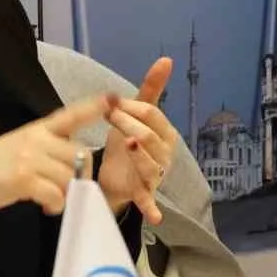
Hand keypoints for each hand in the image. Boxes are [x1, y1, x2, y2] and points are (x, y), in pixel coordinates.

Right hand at [0, 94, 119, 219]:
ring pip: (70, 176)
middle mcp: (36, 139)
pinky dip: (56, 205)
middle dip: (80, 175)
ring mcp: (30, 158)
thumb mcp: (20, 146)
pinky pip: (56, 194)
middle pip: (81, 155)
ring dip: (67, 193)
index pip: (70, 114)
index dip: (93, 107)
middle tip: (68, 189)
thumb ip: (46, 149)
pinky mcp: (24, 178)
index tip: (113, 98)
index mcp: (37, 129)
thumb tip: (74, 167)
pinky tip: (46, 207)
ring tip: (53, 200)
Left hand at [97, 57, 179, 224]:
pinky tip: (155, 217)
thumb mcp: (137, 114)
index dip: (130, 107)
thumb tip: (166, 59)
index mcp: (166, 133)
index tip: (111, 104)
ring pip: (150, 164)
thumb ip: (152, 88)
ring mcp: (156, 175)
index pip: (151, 115)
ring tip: (128, 144)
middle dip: (128, 124)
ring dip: (139, 155)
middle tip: (109, 118)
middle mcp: (165, 154)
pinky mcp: (143, 193)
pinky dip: (152, 209)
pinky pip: (150, 201)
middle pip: (149, 137)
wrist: (117, 175)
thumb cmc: (129, 141)